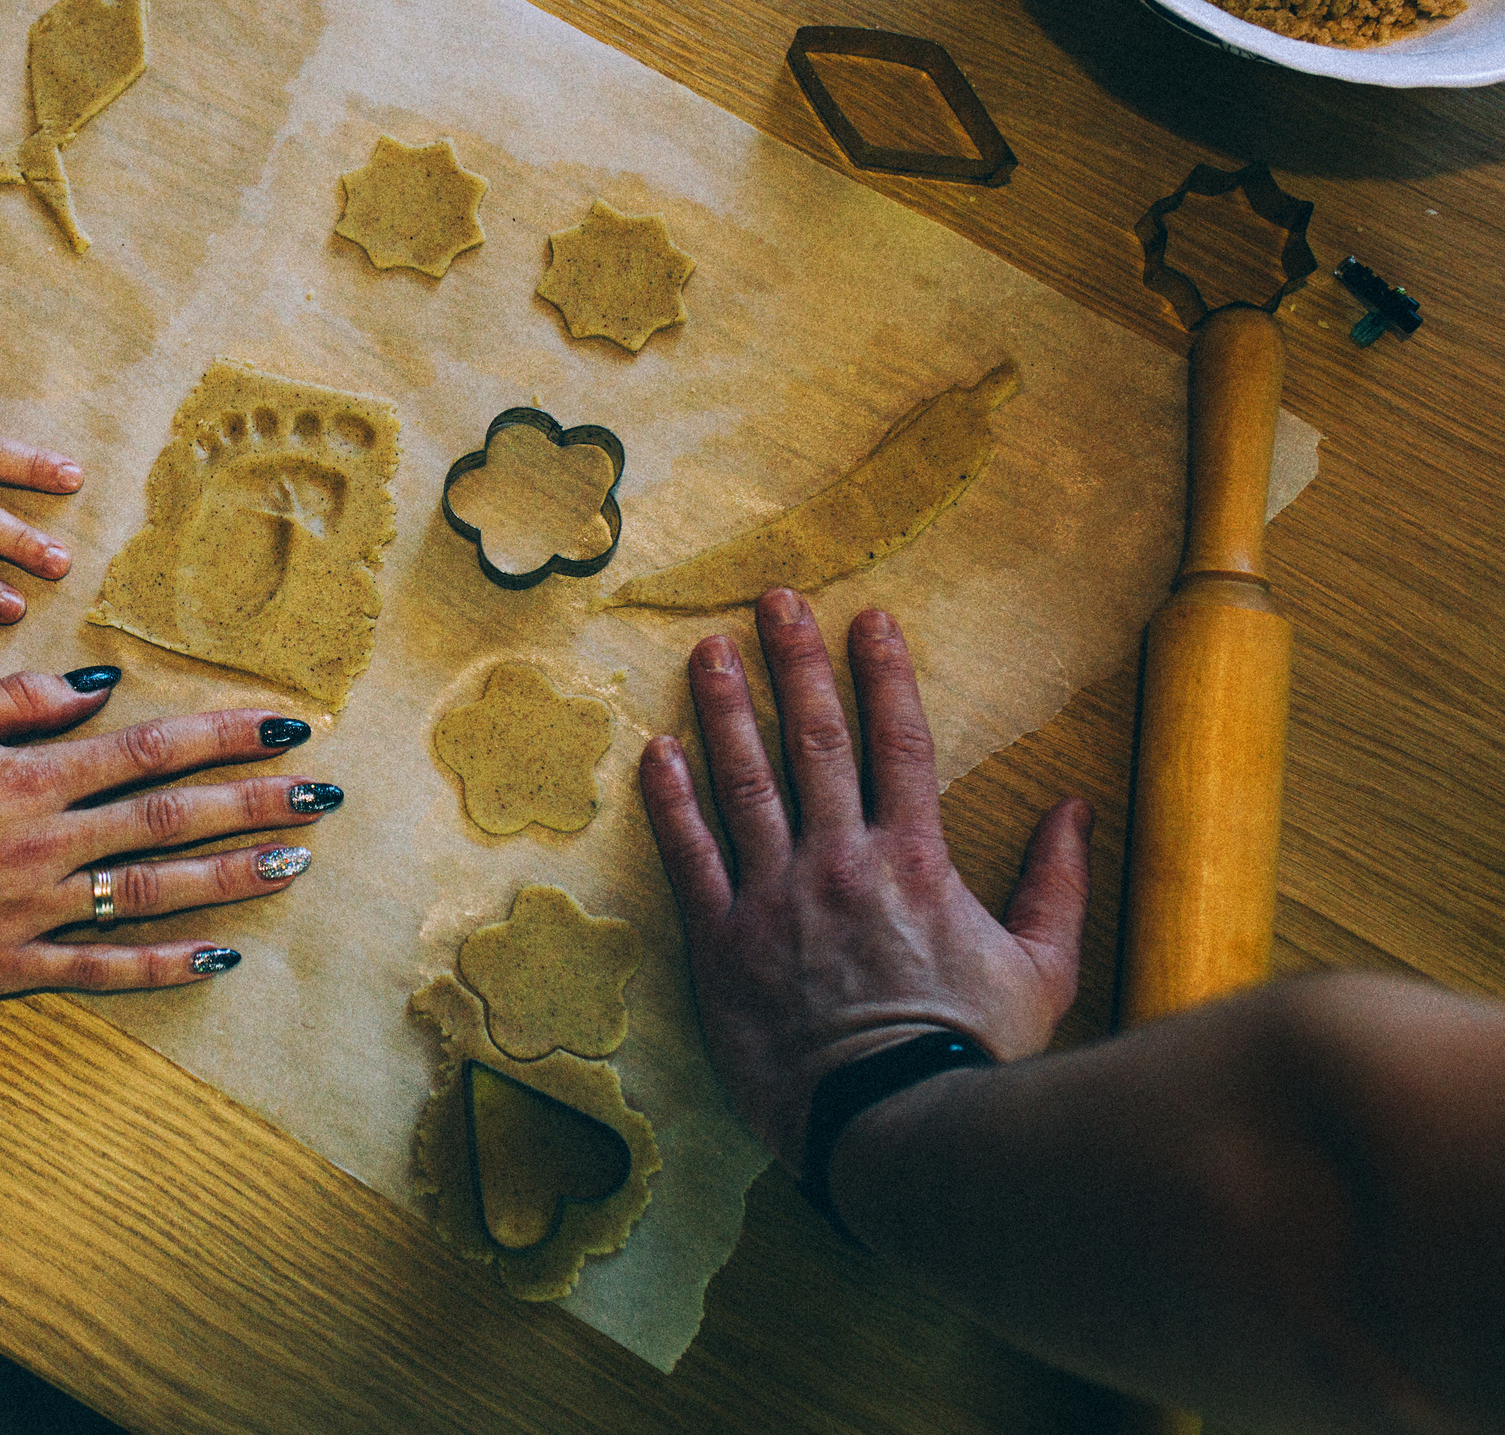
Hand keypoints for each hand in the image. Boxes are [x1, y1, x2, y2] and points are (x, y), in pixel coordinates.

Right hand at [0, 668, 335, 997]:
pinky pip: (102, 966)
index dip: (222, 737)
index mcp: (26, 777)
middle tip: (323, 798)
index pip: (147, 748)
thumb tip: (98, 685)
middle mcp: (43, 843)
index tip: (283, 728)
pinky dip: (164, 964)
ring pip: (154, 892)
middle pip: (170, 818)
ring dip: (229, 877)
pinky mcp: (9, 965)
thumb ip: (17, 703)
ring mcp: (31, 910)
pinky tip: (219, 959)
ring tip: (292, 865)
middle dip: (253, 805)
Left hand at [636, 588, 1091, 1169]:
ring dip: (725, 710)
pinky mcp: (722, 944)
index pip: (899, 742)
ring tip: (708, 652)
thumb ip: (1057, 884)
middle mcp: (840, 862)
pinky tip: (655, 752)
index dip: (883, 673)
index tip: (868, 619)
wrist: (894, 1127)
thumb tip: (1075, 808)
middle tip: (773, 601)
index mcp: (916, 861)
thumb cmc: (973, 1054)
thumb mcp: (1042, 970)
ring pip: (744, 783)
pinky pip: (690, 857)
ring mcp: (776, 899)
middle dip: (796, 663)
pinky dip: (670, 801)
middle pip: (815, 741)